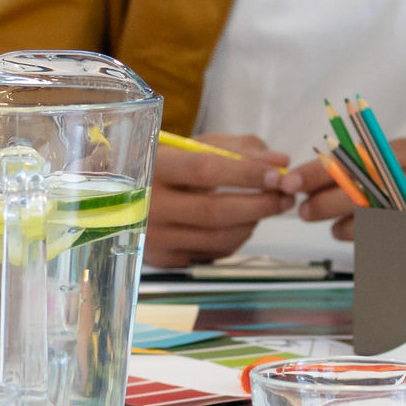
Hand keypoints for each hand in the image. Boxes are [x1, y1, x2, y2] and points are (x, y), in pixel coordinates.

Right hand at [148, 134, 294, 265]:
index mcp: (152, 167)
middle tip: (286, 195)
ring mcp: (154, 238)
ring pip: (217, 238)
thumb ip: (238, 148)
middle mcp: (147, 206)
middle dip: (259, 204)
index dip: (246, 173)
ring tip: (268, 207)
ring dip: (253, 223)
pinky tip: (243, 223)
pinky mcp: (164, 260)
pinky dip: (237, 239)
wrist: (119, 196)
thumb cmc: (165, 163)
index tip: (278, 174)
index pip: (206, 170)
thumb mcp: (192, 145)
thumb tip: (279, 160)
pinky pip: (212, 253)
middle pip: (215, 211)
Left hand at [308, 138, 405, 241]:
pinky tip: (341, 229)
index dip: (317, 171)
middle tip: (303, 210)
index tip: (290, 182)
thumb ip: (360, 161)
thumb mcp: (395, 157)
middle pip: (358, 191)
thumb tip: (307, 176)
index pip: (353, 159)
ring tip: (317, 217)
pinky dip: (351, 233)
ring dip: (334, 220)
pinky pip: (374, 235)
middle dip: (322, 202)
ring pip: (364, 217)